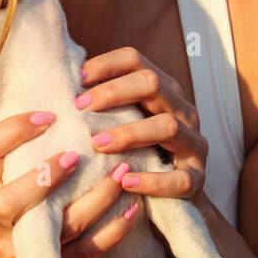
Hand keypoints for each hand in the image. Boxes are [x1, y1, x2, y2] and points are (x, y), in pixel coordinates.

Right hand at [0, 108, 141, 257]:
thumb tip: (48, 86)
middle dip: (44, 177)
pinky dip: (112, 232)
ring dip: (94, 200)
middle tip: (76, 155)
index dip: (11, 132)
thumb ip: (15, 143)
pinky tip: (134, 208)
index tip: (47, 115)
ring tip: (121, 173)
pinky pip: (85, 253)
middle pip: (9, 202)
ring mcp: (24, 247)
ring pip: (58, 227)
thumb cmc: (7, 205)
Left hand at [77, 46, 209, 209]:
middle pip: (152, 83)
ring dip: (130, 133)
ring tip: (99, 144)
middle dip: (114, 92)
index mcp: (162, 89)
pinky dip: (152, 180)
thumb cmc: (138, 152)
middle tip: (80, 107)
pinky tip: (126, 182)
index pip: (135, 60)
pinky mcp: (197, 178)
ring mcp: (193, 143)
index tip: (77, 78)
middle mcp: (182, 109)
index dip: (106, 64)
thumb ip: (102, 105)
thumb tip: (59, 86)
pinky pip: (180, 179)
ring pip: (168, 126)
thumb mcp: (123, 122)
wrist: (175, 197)